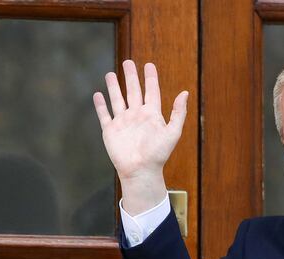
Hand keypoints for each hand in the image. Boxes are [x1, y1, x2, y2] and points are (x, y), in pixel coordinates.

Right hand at [92, 60, 188, 213]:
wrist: (141, 171)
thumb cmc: (158, 154)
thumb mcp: (172, 132)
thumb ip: (178, 113)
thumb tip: (185, 93)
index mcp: (152, 115)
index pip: (151, 92)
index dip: (150, 78)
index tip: (149, 65)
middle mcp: (137, 116)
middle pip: (133, 91)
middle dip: (131, 77)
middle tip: (128, 62)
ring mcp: (123, 123)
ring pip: (117, 100)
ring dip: (114, 87)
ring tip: (111, 74)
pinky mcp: (110, 131)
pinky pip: (104, 115)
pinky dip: (100, 105)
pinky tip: (98, 95)